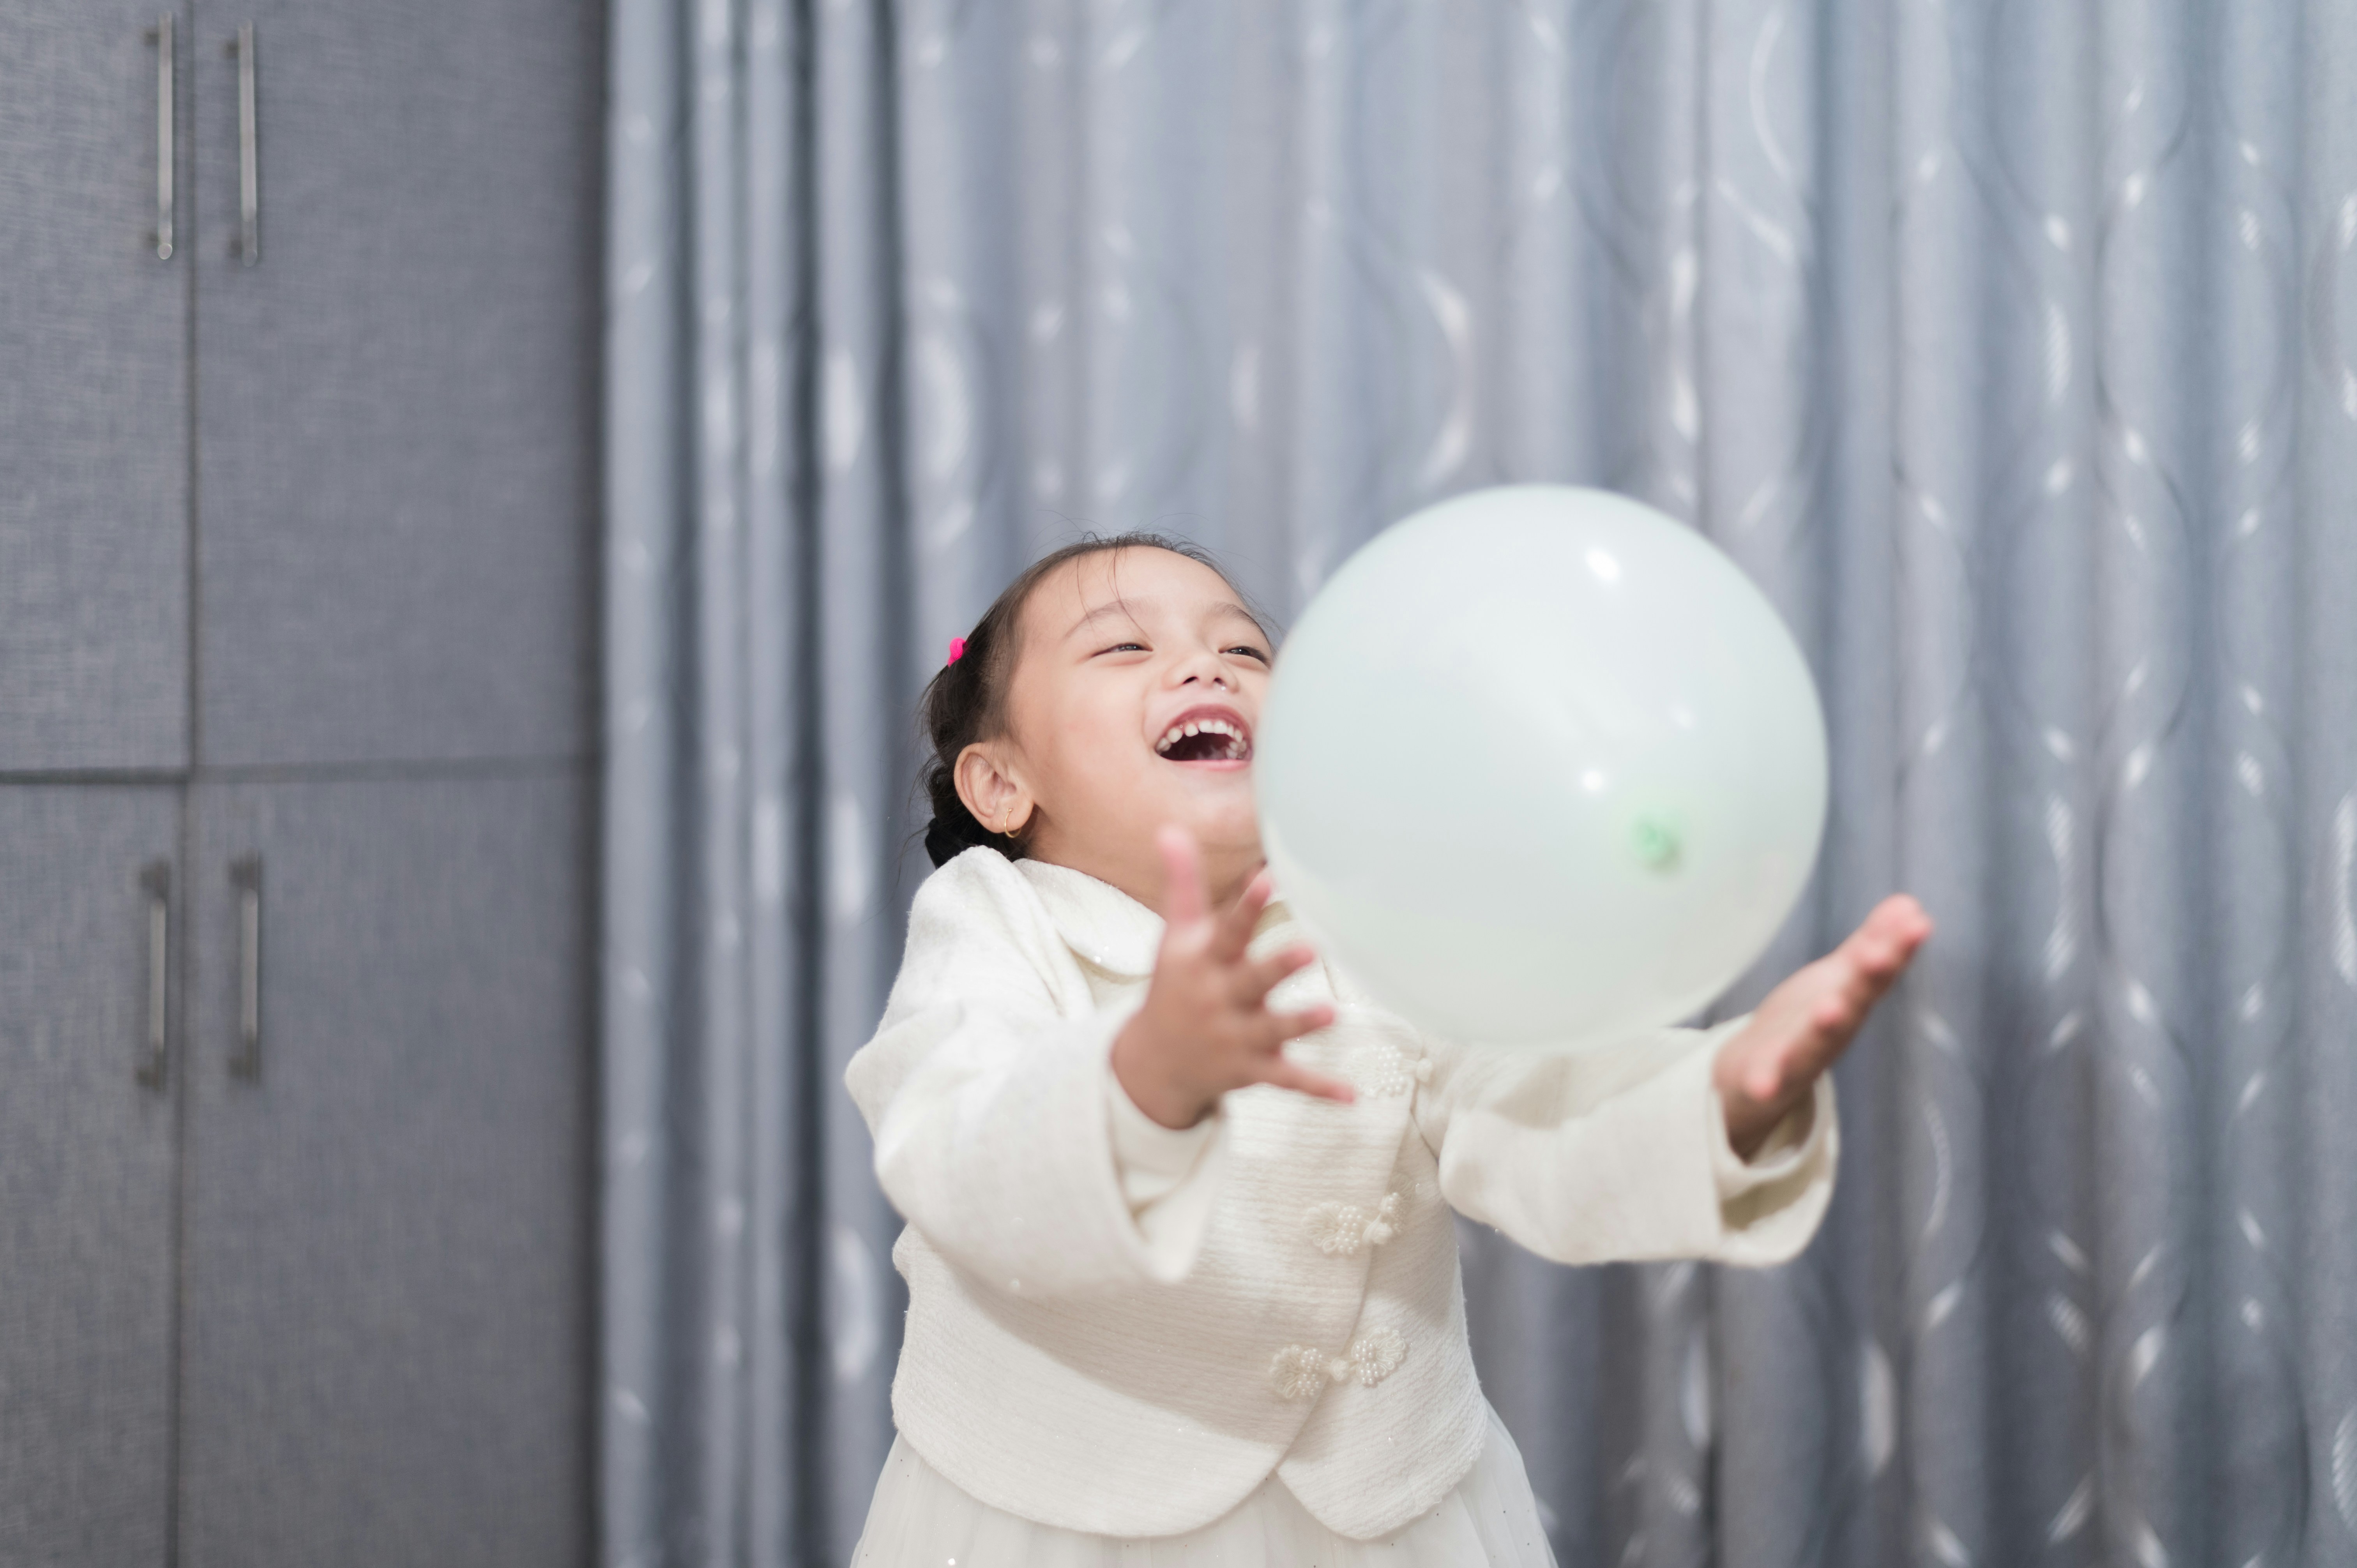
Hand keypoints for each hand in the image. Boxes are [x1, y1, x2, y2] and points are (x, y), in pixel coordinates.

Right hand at [1108, 826, 1353, 1128]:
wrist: (1154, 1062)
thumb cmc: (1175, 985)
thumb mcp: (1175, 936)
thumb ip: (1182, 884)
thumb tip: (1169, 828)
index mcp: (1204, 963)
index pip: (1227, 931)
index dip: (1247, 905)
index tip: (1268, 877)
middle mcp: (1219, 1000)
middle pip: (1251, 981)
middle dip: (1277, 967)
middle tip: (1309, 948)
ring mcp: (1236, 1038)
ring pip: (1273, 1032)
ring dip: (1300, 1024)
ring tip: (1330, 1012)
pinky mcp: (1253, 1070)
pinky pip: (1288, 1081)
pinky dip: (1318, 1090)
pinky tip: (1352, 1096)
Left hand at [1713, 895, 1933, 1158]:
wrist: (1753, 1080)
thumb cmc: (1802, 1023)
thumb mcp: (1838, 979)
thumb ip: (1871, 945)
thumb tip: (1910, 905)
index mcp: (1849, 1003)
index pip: (1877, 971)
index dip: (1897, 948)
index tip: (1918, 924)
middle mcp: (1831, 1033)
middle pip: (1854, 1004)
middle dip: (1867, 980)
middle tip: (1879, 957)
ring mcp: (1799, 1058)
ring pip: (1816, 1043)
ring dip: (1826, 1027)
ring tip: (1830, 1008)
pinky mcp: (1765, 1081)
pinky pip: (1768, 1083)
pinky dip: (1766, 1082)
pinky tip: (1763, 1084)